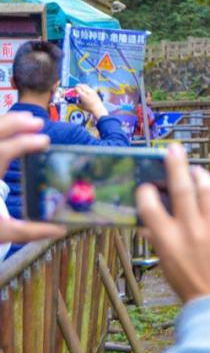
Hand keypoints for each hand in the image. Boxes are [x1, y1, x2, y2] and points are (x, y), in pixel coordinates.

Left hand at [0, 112, 63, 243]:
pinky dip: (1, 130)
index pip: (4, 151)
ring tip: (29, 120)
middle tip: (38, 122)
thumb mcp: (3, 231)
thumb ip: (30, 231)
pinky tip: (11, 129)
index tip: (45, 141)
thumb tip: (61, 230)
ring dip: (7, 123)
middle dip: (14, 124)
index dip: (24, 143)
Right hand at [75, 83, 107, 119]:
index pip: (77, 88)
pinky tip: (85, 90)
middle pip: (81, 85)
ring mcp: (91, 91)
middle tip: (76, 87)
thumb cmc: (89, 108)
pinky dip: (86, 87)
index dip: (74, 89)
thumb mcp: (80, 106)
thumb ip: (77, 103)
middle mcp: (87, 91)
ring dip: (82, 85)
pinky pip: (89, 87)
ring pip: (85, 85)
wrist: (98, 108)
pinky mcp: (94, 91)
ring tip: (80, 87)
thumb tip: (76, 101)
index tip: (74, 90)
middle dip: (78, 85)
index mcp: (82, 95)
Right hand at [136, 144, 209, 304]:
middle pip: (182, 187)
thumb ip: (159, 241)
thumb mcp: (167, 266)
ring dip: (201, 176)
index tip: (147, 186)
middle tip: (173, 150)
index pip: (149, 205)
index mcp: (167, 241)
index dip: (146, 191)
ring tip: (197, 171)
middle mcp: (191, 230)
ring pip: (207, 188)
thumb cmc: (192, 287)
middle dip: (175, 164)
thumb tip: (149, 224)